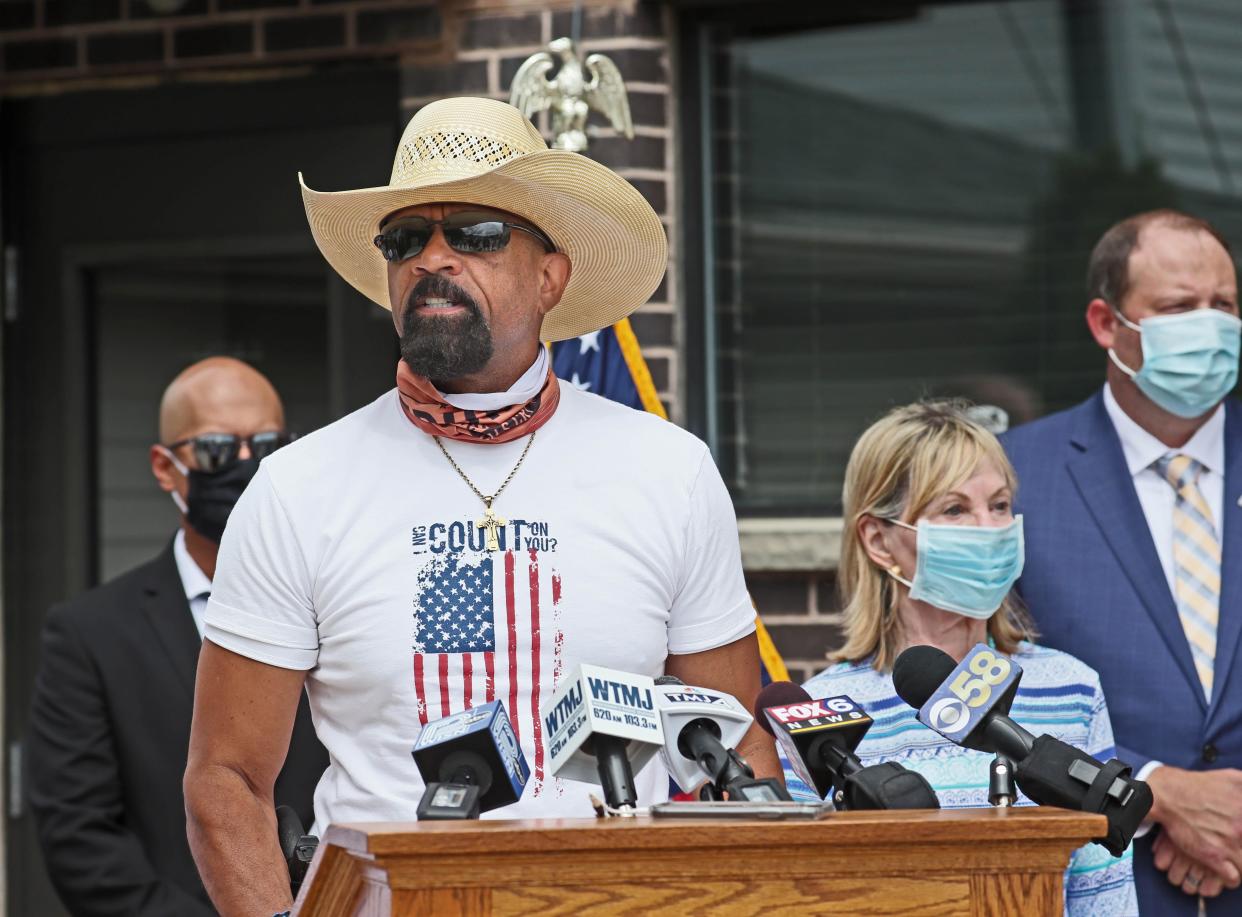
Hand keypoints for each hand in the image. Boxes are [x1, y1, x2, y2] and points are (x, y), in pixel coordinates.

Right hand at [1146, 766, 1241, 888]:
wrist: (1169, 795)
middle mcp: (1241, 826)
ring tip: (1233, 858)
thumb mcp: (1233, 778)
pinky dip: (1232, 877)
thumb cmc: (1198, 786)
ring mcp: (1230, 842)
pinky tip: (1227, 869)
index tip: (1241, 834)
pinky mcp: (1214, 856)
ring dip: (1240, 862)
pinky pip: (1234, 877)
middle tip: (1236, 843)